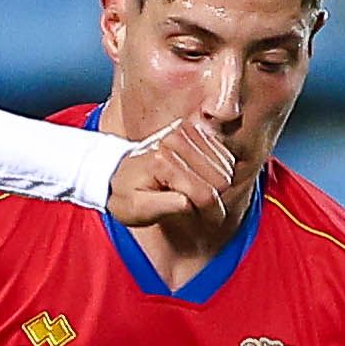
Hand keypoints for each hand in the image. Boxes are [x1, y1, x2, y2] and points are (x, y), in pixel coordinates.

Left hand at [102, 117, 237, 229]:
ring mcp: (185, 131)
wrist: (117, 173)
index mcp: (162, 161)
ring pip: (227, 167)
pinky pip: (225, 155)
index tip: (198, 216)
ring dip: (215, 182)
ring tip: (191, 187)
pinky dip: (218, 168)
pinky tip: (198, 174)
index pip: (206, 195)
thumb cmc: (126, 196)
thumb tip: (188, 202)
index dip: (208, 213)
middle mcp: (175, 141)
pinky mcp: (193, 129)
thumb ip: (163, 208)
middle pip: (221, 180)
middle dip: (212, 196)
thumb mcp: (136, 211)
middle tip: (190, 200)